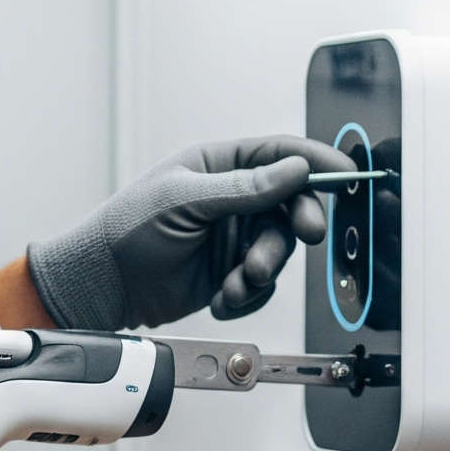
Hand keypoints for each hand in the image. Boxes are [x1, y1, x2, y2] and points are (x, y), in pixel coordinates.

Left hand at [24, 136, 354, 329]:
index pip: (281, 154)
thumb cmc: (127, 229)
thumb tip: (294, 169)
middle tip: (303, 236)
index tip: (345, 176)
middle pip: (291, 205)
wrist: (104, 283)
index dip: (317, 163)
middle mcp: (233, 199)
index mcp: (220, 165)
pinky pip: (261, 285)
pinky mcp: (230, 274)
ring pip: (279, 250)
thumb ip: (243, 188)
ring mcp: (233, 237)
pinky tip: (222, 296)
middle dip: (296, 225)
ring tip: (238, 278)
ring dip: (265, 268)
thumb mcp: (184, 200)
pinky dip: (247, 294)